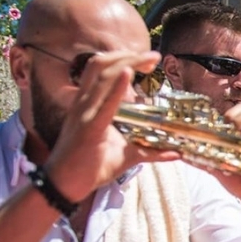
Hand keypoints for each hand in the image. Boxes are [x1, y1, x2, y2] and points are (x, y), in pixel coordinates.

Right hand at [44, 50, 176, 201]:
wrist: (65, 185)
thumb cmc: (90, 168)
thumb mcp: (125, 156)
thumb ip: (149, 151)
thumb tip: (175, 152)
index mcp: (89, 105)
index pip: (102, 70)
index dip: (122, 58)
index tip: (146, 58)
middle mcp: (84, 104)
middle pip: (102, 66)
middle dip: (128, 55)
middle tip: (153, 56)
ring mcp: (85, 114)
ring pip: (103, 77)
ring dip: (127, 63)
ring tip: (149, 59)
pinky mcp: (89, 128)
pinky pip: (104, 103)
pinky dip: (117, 87)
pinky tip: (128, 74)